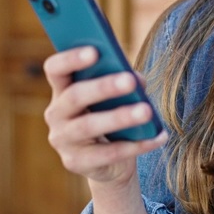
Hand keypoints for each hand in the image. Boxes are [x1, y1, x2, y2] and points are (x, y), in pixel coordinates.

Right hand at [43, 46, 167, 185]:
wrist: (109, 163)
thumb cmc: (111, 118)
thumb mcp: (116, 98)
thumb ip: (124, 83)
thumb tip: (137, 79)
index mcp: (62, 90)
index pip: (55, 69)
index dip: (71, 59)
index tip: (94, 50)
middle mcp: (56, 114)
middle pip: (75, 96)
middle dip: (103, 87)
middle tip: (130, 80)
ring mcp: (63, 141)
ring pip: (89, 127)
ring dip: (120, 117)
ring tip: (146, 111)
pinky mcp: (75, 163)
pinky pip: (108, 154)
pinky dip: (136, 145)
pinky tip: (157, 136)